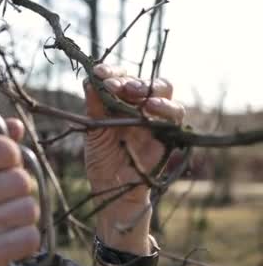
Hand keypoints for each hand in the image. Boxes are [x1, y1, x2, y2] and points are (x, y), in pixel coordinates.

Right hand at [0, 119, 39, 265]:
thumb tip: (16, 127)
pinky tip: (2, 244)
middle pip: (21, 179)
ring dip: (21, 219)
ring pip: (30, 208)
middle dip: (17, 194)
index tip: (2, 172)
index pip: (3, 147)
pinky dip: (22, 242)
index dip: (12, 160)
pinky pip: (30, 236)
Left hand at [84, 64, 184, 249]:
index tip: (98, 72)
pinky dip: (165, 109)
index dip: (113, 72)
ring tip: (132, 92)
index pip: (124, 78)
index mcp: (122, 104)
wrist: (112, 192)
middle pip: (148, 83)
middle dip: (131, 79)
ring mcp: (157, 122)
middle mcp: (142, 110)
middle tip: (115, 85)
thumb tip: (89, 79)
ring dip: (150, 89)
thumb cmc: (103, 161)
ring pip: (166, 94)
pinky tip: (151, 108)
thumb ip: (94, 107)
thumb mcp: (93, 132)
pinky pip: (175, 119)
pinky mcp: (169, 137)